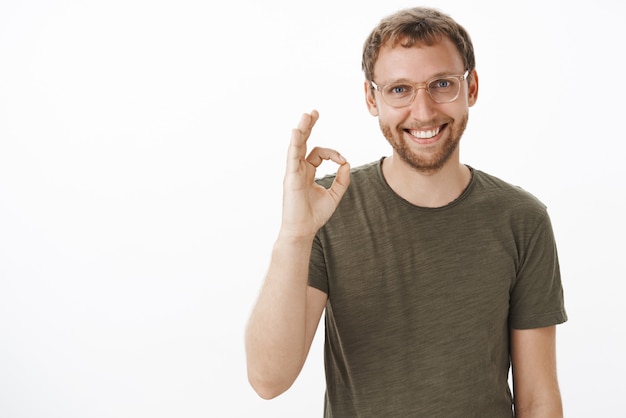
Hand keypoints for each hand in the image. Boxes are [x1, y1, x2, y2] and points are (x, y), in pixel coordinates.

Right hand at [280, 110, 349, 238]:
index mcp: (307, 172)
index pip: (319, 153)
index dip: (334, 154)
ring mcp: (293, 172)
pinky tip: (296, 131)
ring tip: (306, 115)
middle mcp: (298, 169)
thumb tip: (346, 163)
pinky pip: (292, 157)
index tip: (343, 161)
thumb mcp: (335, 195)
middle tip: (314, 112)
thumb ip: (342, 179)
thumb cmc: (314, 215)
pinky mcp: (290, 177)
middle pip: (303, 142)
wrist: (303, 230)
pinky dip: (294, 143)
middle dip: (309, 127)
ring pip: (297, 146)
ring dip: (302, 129)